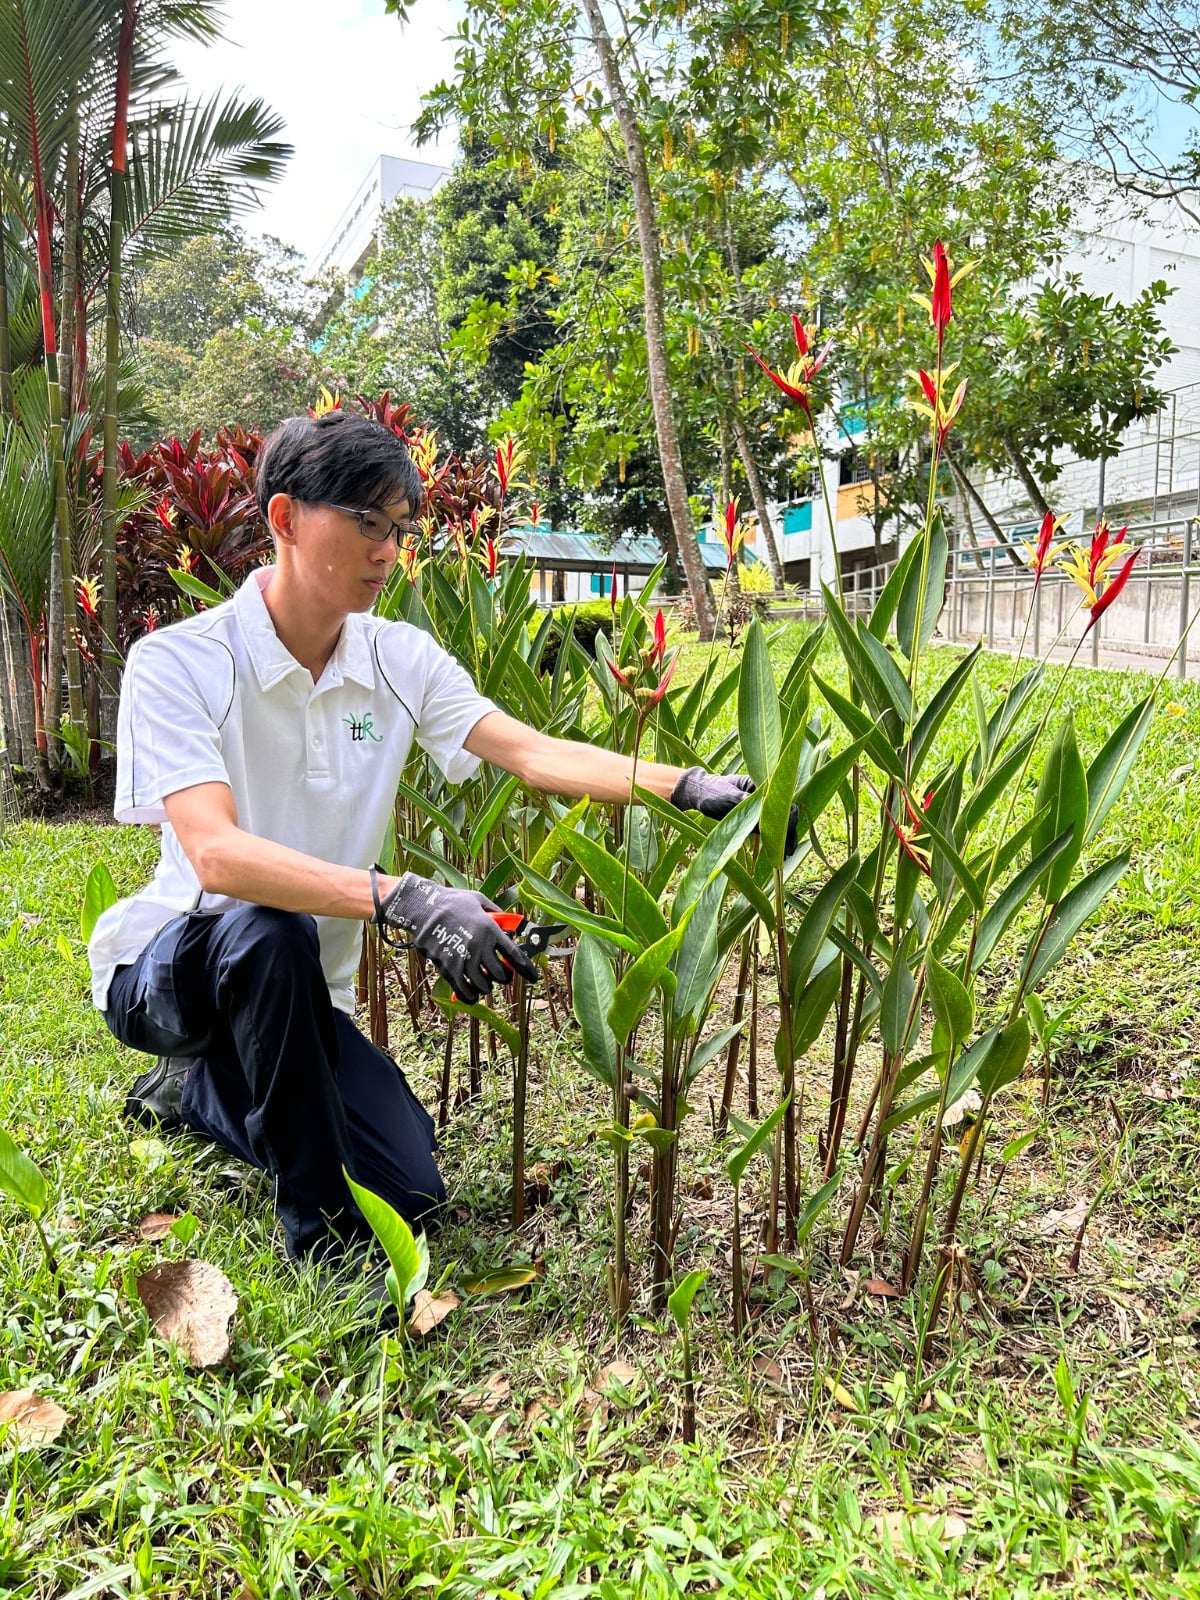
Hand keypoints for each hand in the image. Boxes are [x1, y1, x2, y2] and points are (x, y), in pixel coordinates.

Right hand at [372, 872, 538, 1004]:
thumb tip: (512, 924)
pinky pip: (465, 991)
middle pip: (501, 975)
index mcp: (490, 930)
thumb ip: (497, 913)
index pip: (515, 956)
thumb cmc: (452, 901)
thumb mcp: (479, 901)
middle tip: (500, 972)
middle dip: (503, 976)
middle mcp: (479, 947)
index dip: (526, 969)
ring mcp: (464, 959)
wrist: (423, 907)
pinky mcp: (448, 969)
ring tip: (483, 979)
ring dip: (487, 985)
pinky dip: (471, 995)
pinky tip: (472, 993)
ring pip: (484, 985)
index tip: (532, 976)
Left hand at [669, 766, 798, 856]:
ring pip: (778, 825)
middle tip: (788, 852)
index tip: (785, 834)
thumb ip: (747, 803)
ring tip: (784, 857)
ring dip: (782, 840)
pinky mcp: (753, 820)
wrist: (700, 795)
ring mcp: (760, 809)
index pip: (782, 802)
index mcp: (762, 786)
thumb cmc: (713, 791)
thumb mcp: (729, 797)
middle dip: (788, 832)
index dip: (787, 818)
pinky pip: (767, 831)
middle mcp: (765, 798)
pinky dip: (772, 842)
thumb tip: (763, 814)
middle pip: (784, 815)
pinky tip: (776, 854)